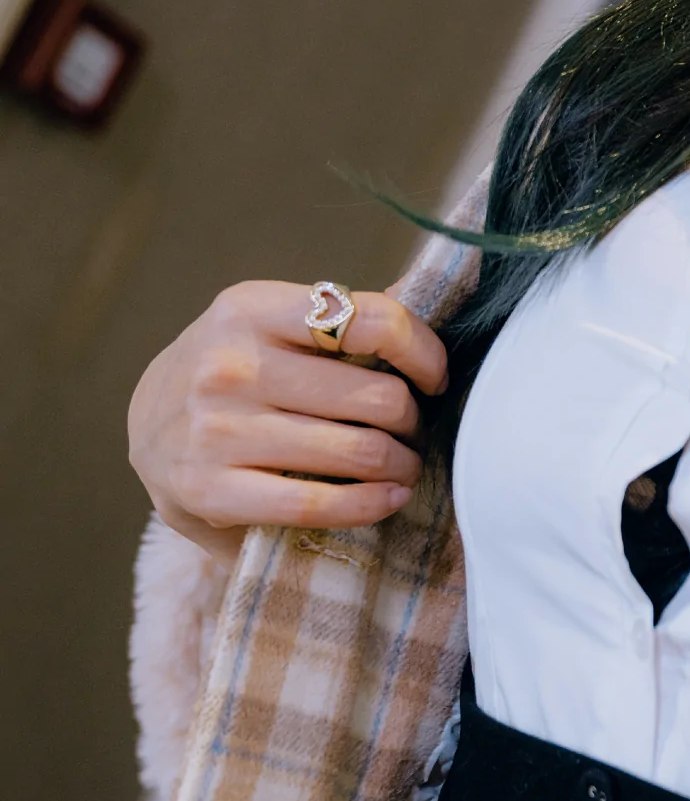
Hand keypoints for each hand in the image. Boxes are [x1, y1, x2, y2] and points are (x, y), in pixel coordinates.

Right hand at [128, 281, 447, 563]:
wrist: (147, 433)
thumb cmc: (235, 375)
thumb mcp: (270, 326)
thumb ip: (340, 319)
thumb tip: (418, 295)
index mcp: (250, 309)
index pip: (373, 320)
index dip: (425, 354)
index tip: (432, 379)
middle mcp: (229, 365)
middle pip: (380, 397)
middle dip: (414, 421)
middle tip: (411, 432)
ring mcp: (216, 430)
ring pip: (362, 451)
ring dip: (402, 466)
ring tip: (403, 466)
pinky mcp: (210, 491)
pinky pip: (322, 504)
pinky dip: (373, 504)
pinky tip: (389, 498)